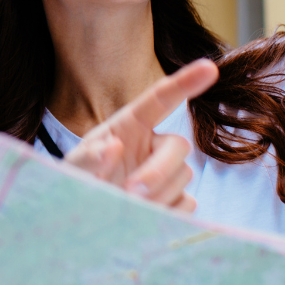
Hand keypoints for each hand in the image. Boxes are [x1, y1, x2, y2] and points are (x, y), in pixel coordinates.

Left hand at [64, 59, 218, 212]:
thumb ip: (88, 157)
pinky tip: (142, 216)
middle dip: (159, 170)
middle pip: (179, 147)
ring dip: (156, 195)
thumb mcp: (74, 166)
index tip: (209, 67)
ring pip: (183, 177)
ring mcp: (168, 173)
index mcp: (131, 125)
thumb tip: (114, 148)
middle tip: (132, 191)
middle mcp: (153, 145)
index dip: (186, 82)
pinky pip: (186, 204)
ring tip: (125, 205)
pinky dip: (165, 213)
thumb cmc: (81, 180)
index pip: (161, 99)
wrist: (87, 217)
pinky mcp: (177, 199)